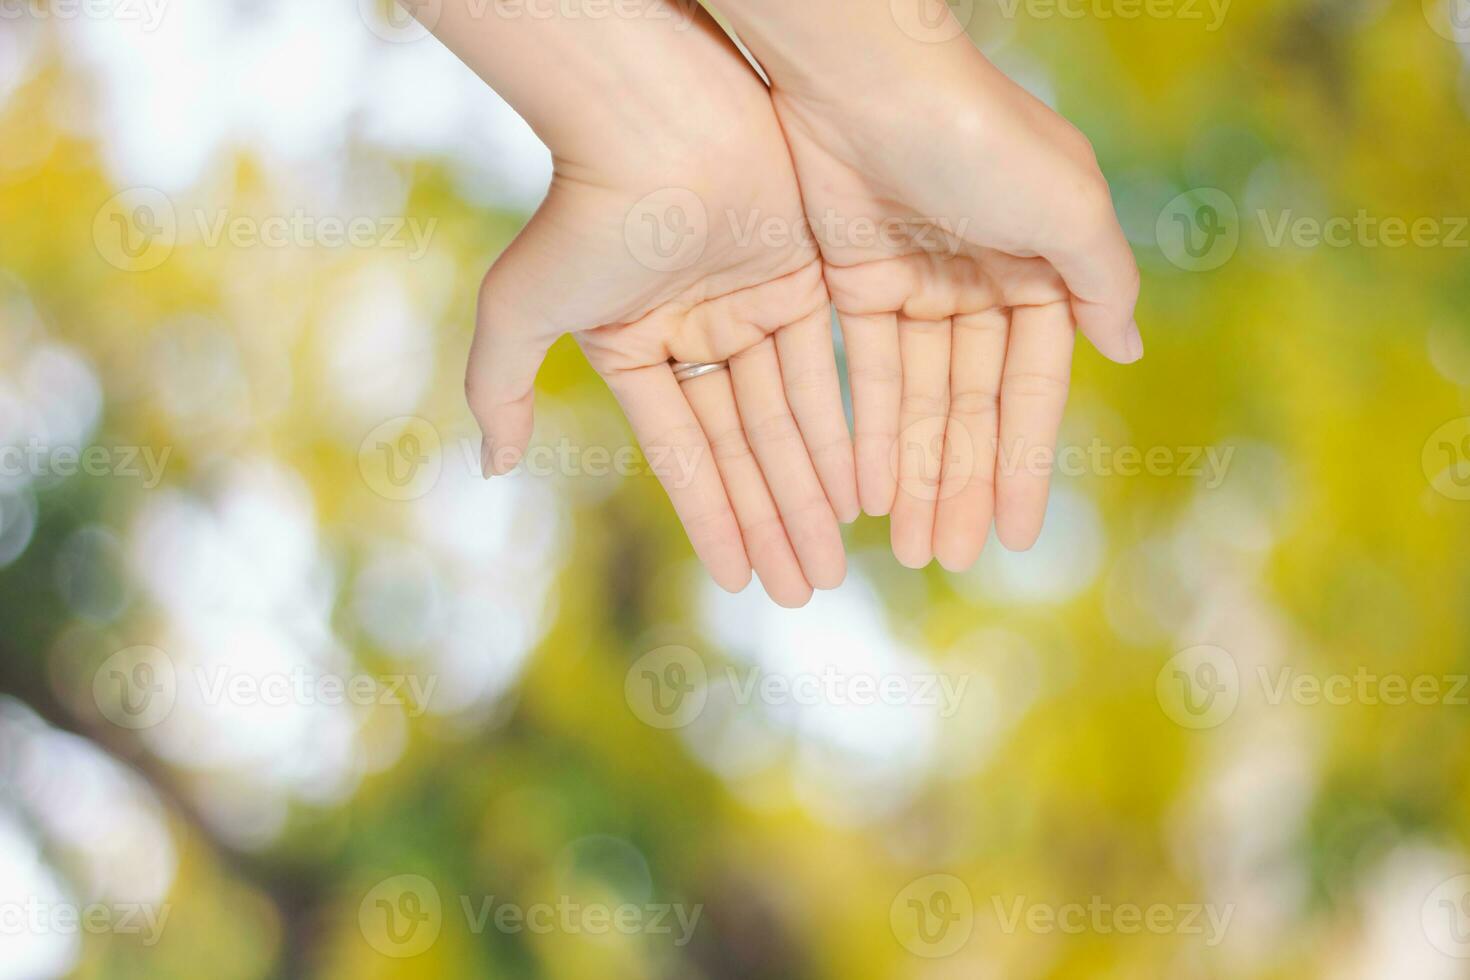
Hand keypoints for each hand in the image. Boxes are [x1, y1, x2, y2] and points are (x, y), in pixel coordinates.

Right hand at [462, 17, 856, 606]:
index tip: (742, 580)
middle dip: (773, 521)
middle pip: (747, 447)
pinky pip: (831, 368)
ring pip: (792, 418)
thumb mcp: (522, 312)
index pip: (683, 452)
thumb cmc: (581, 214)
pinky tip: (862, 491)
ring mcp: (754, 304)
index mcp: (636, 348)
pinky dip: (846, 425)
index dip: (714, 518)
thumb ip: (501, 388)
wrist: (654, 117)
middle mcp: (698, 331)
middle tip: (805, 592)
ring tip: (833, 562)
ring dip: (812, 491)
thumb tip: (491, 470)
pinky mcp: (807, 273)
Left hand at [766, 48, 1141, 570]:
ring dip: (911, 471)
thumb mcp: (1067, 207)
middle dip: (958, 483)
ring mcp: (914, 282)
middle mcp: (981, 280)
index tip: (1013, 536)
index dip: (1021, 462)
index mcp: (1041, 267)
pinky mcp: (851, 279)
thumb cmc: (980, 138)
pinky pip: (860, 371)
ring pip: (914, 399)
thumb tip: (1129, 346)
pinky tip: (858, 490)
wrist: (869, 78)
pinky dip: (861, 427)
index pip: (1030, 388)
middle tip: (944, 559)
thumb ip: (1100, 281)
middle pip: (968, 406)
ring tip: (905, 545)